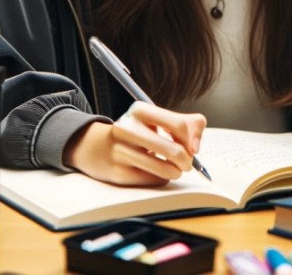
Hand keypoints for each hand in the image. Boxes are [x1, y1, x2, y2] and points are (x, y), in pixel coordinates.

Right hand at [62, 102, 206, 185]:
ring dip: (175, 172)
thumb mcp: (156, 119)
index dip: (192, 140)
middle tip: (185, 163)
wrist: (96, 147)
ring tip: (174, 169)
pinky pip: (154, 181)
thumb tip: (195, 147)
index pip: (179, 125)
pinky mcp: (118, 173)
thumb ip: (187, 124)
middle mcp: (127, 128)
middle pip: (175, 151)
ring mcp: (120, 151)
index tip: (192, 148)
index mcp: (139, 110)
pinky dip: (161, 178)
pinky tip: (155, 171)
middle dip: (187, 161)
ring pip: (166, 170)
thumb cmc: (136, 133)